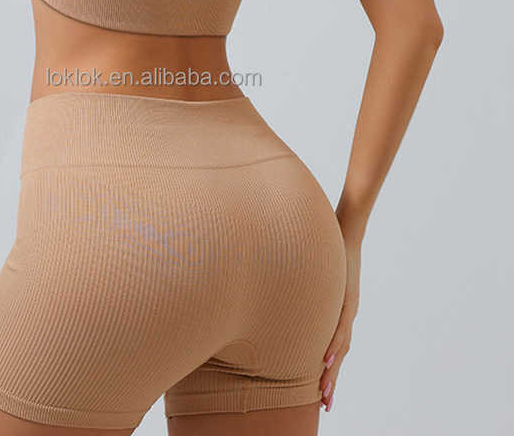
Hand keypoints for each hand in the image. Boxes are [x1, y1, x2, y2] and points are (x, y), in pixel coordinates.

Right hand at [320, 237, 360, 411]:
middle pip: (339, 354)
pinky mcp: (346, 298)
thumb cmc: (328, 246)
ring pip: (340, 348)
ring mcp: (348, 307)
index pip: (334, 346)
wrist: (346, 228)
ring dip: (332, 372)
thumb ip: (304, 284)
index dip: (328, 369)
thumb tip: (284, 287)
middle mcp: (347, 313)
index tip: (321, 390)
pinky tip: (326, 362)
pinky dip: (332, 347)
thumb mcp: (315, 272)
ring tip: (324, 393)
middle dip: (331, 380)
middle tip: (325, 404)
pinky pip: (338, 327)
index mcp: (339, 310)